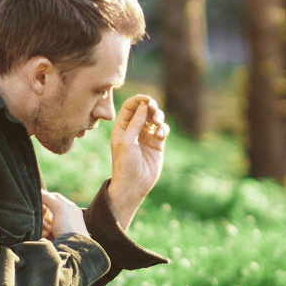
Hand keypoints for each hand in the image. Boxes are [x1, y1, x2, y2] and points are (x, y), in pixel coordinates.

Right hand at [41, 190, 88, 240]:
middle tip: (38, 215)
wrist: (73, 250)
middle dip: (42, 213)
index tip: (36, 198)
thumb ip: (49, 198)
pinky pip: (44, 233)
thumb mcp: (60, 208)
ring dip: (42, 225)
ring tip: (44, 230)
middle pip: (48, 210)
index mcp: (70, 208)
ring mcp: (60, 229)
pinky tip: (43, 237)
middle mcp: (66, 218)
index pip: (56, 197)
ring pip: (44, 222)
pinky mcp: (55, 240)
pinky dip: (42, 234)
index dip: (46, 196)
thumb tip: (38, 190)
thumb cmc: (69, 226)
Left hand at [108, 94, 168, 229]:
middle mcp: (134, 130)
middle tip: (153, 108)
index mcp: (122, 127)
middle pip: (144, 110)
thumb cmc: (124, 164)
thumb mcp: (127, 141)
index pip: (130, 106)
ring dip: (158, 116)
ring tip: (157, 122)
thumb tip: (145, 104)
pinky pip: (162, 130)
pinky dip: (163, 129)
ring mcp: (146, 136)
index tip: (147, 99)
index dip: (138, 100)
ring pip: (155, 118)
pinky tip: (161, 134)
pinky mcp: (157, 144)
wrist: (133, 185)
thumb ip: (136, 122)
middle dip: (150, 106)